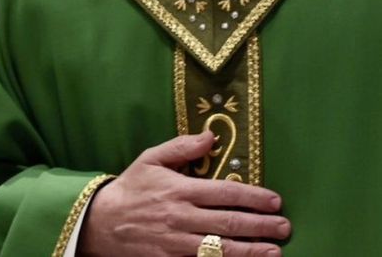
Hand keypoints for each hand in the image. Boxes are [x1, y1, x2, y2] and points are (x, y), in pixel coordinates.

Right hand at [78, 132, 288, 256]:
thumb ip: (183, 147)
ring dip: (249, 252)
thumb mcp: (151, 159)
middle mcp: (181, 217)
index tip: (276, 201)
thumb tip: (211, 136)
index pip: (226, 193)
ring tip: (274, 253)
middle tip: (284, 227)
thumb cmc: (130, 189)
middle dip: (261, 227)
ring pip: (219, 250)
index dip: (254, 198)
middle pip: (229, 224)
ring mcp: (175, 244)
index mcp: (180, 189)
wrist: (97, 223)